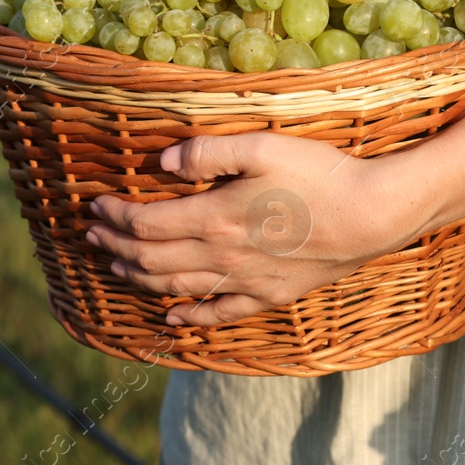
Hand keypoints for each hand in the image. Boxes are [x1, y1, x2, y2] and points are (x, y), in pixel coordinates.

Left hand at [85, 134, 422, 326]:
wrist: (372, 216)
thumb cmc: (318, 174)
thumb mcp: (260, 146)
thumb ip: (205, 153)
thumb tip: (160, 163)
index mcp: (213, 219)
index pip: (145, 224)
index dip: (114, 217)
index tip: (94, 207)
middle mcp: (222, 257)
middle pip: (152, 259)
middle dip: (115, 248)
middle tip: (91, 238)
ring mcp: (246, 282)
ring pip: (177, 288)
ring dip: (139, 279)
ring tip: (115, 269)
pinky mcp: (270, 295)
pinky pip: (220, 314)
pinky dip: (190, 318)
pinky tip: (173, 319)